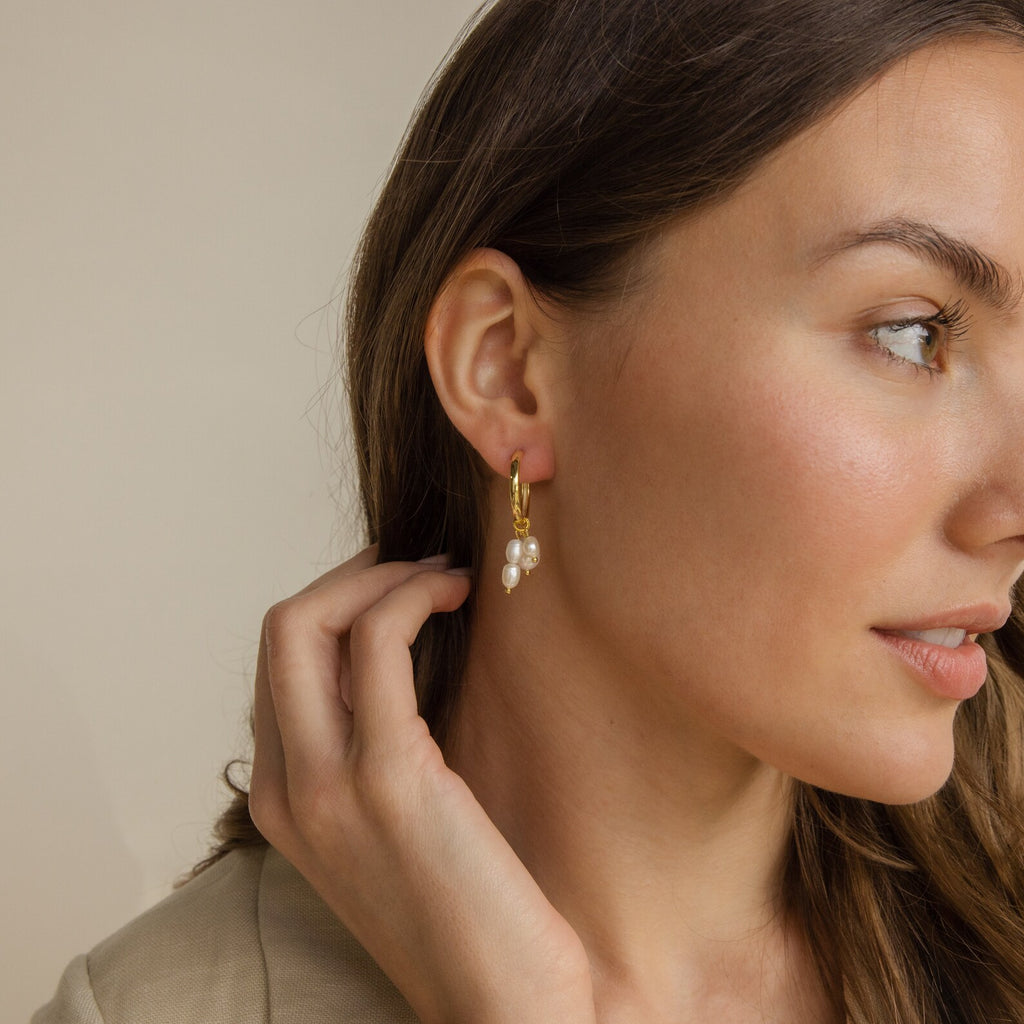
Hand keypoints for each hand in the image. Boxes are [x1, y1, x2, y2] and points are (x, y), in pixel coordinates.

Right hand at [249, 547, 596, 1023]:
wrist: (502, 1006)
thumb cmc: (467, 910)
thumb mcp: (395, 827)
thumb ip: (373, 751)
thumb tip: (395, 655)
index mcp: (284, 799)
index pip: (277, 662)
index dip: (334, 603)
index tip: (393, 583)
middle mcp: (288, 788)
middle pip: (280, 629)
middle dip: (349, 575)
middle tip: (416, 566)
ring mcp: (329, 784)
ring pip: (312, 622)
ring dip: (384, 575)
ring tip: (445, 576)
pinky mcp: (390, 776)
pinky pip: (377, 642)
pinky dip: (412, 595)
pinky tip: (457, 594)